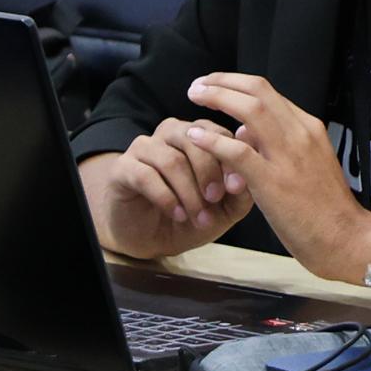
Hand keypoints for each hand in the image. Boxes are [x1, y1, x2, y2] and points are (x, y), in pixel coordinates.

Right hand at [83, 118, 251, 260]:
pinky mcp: (123, 168)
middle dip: (209, 173)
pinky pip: (146, 175)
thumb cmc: (194, 216)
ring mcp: (144, 148)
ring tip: (199, 217)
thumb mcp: (226, 208)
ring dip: (189, 192)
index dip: (230, 158)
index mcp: (199, 134)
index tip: (238, 187)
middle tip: (216, 201)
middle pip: (194, 140)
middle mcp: (171, 134)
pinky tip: (178, 214)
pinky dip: (166, 198)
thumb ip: (240, 191)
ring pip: (171, 160)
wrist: (153, 238)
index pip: (218, 133)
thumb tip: (247, 174)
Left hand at [187, 73, 368, 281]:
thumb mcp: (308, 164)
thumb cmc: (325, 208)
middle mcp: (300, 133)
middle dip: (223, 82)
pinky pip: (238, 151)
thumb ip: (278, 145)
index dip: (237, 84)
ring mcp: (287, 155)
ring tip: (194, 96)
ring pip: (249, 110)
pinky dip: (213, 140)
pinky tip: (195, 137)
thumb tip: (243, 132)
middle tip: (197, 85)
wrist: (345, 238)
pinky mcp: (273, 181)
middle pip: (258, 90)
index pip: (269, 92)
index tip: (215, 85)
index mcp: (308, 128)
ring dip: (217, 98)